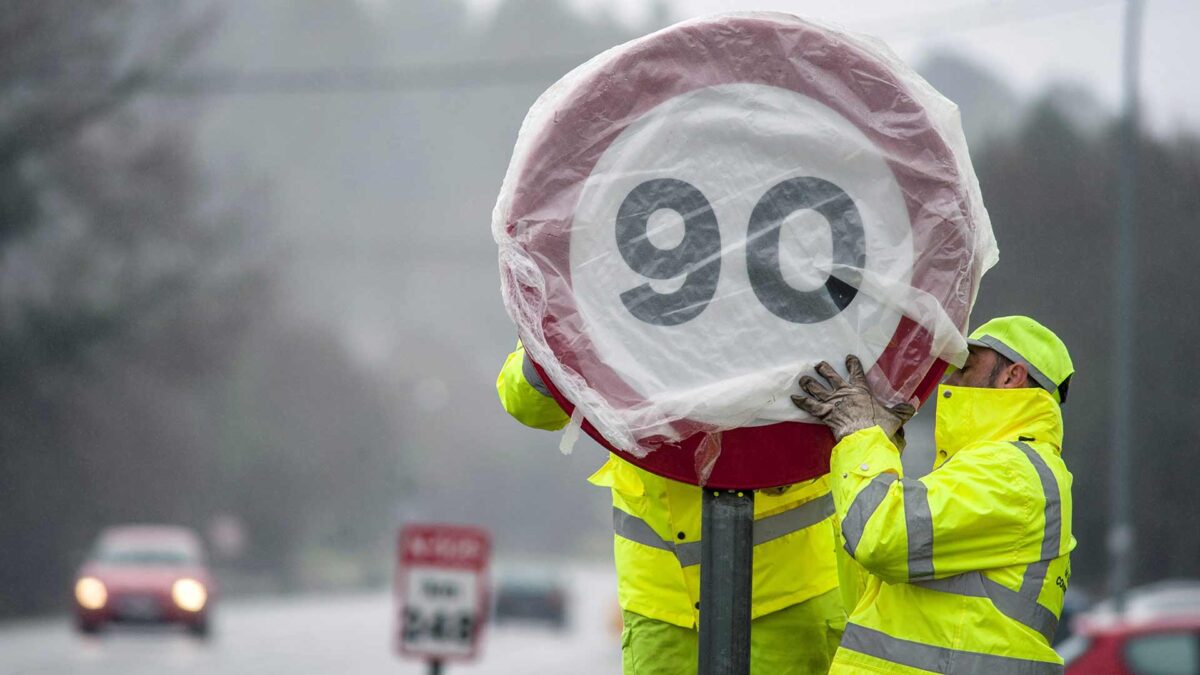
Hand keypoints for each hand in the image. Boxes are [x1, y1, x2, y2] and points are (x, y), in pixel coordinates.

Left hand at [790, 355, 915, 442]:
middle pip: (832, 377)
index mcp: (862, 391)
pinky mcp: (825, 415)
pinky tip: (793, 397)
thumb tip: (912, 406)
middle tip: (818, 364)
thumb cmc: (881, 427)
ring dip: (809, 383)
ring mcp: (833, 403)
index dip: (852, 364)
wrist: (866, 437)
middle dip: (824, 370)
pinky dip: (802, 402)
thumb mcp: (896, 417)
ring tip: (802, 378)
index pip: (857, 372)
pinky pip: (810, 406)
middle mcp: (845, 393)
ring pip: (818, 389)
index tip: (849, 357)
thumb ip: (902, 410)